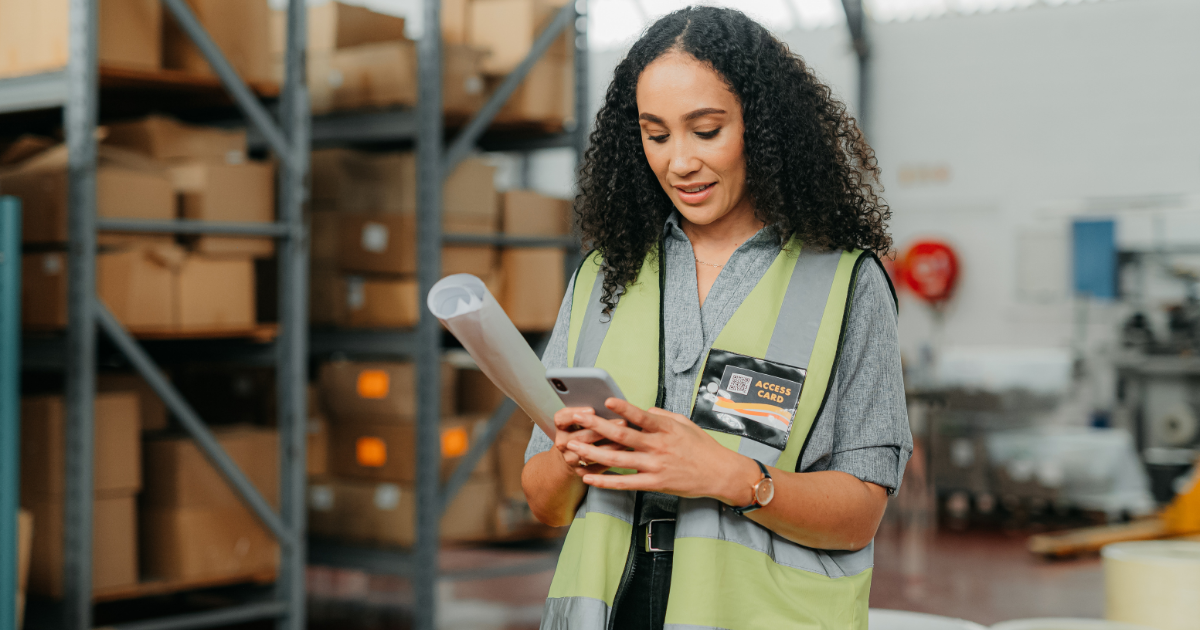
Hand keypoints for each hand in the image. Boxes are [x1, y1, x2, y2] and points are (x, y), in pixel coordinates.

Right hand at [552, 406, 629, 475]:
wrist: (573, 453)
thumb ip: (592, 412)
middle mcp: (562, 442)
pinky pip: (594, 469)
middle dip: (602, 430)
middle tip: (623, 422)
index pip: (562, 418)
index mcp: (561, 425)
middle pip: (579, 437)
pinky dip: (609, 462)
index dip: (575, 414)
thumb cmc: (582, 429)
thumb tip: (613, 403)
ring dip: (610, 447)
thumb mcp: (582, 418)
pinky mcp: (579, 471)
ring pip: (589, 454)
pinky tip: (623, 455)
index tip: (592, 410)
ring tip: (627, 440)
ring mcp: (570, 458)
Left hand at [564, 399, 759, 505]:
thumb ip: (662, 416)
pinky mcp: (654, 484)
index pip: (642, 416)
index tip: (606, 401)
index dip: (624, 409)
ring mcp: (655, 466)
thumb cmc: (703, 447)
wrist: (720, 473)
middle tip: (577, 419)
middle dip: (596, 427)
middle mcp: (658, 446)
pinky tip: (589, 476)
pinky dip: (606, 480)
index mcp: (666, 429)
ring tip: (572, 447)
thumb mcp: (685, 423)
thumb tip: (644, 410)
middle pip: (622, 436)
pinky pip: (625, 483)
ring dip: (592, 452)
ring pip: (618, 459)